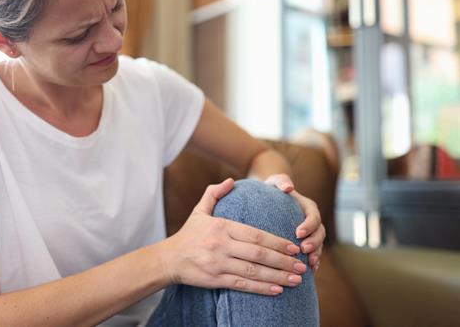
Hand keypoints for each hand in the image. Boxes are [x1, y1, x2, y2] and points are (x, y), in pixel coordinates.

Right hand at [160, 178, 306, 295]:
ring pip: (254, 271)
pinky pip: (242, 285)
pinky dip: (261, 288)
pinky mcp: (215, 280)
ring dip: (278, 276)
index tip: (294, 247)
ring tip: (297, 279)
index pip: (255, 235)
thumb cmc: (188, 234)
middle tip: (302, 265)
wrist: (169, 258)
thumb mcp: (199, 211)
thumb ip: (214, 193)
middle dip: (284, 261)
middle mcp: (221, 245)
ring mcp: (218, 264)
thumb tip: (231, 181)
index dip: (277, 242)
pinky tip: (277, 290)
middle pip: (258, 254)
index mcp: (221, 227)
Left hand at [264, 174, 325, 271]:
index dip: (308, 225)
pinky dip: (313, 262)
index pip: (313, 216)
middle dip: (314, 242)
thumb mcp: (275, 181)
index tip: (298, 233)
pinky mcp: (306, 243)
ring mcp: (311, 233)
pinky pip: (314, 254)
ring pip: (319, 245)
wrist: (271, 199)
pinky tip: (309, 271)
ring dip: (316, 254)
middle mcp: (312, 221)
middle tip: (303, 250)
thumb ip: (282, 181)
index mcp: (307, 207)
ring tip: (308, 263)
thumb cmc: (272, 189)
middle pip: (320, 233)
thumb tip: (288, 187)